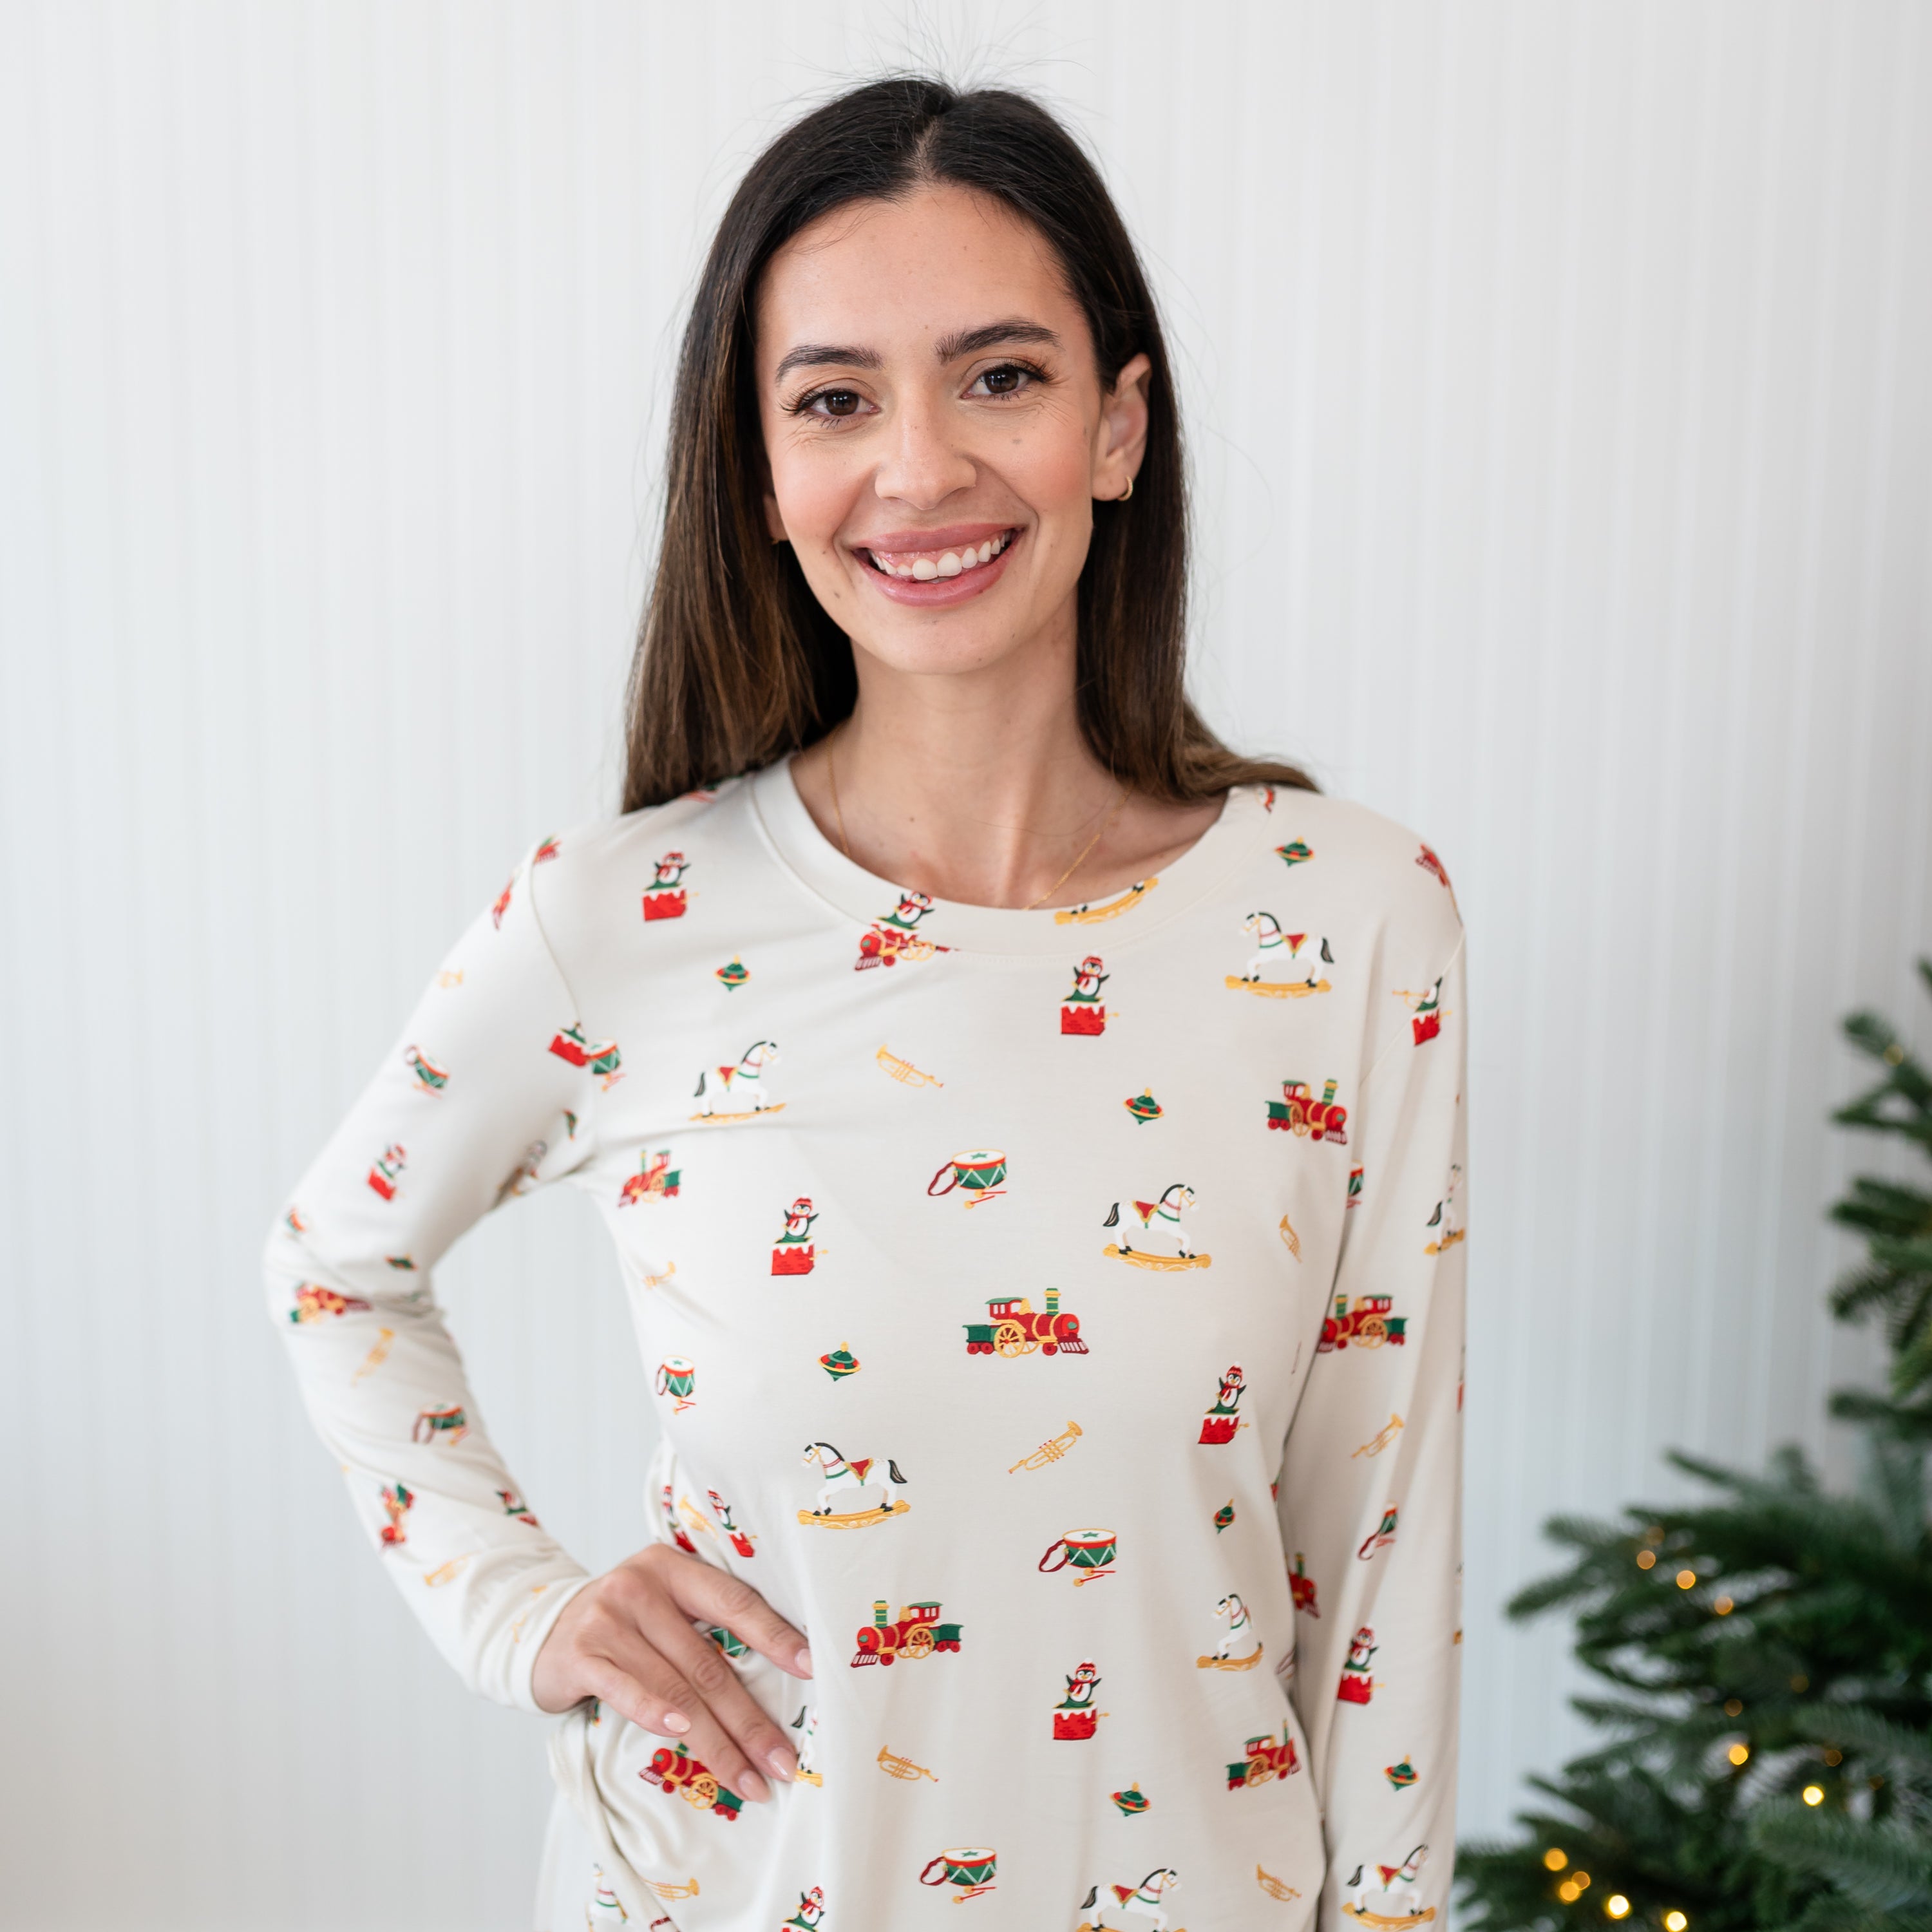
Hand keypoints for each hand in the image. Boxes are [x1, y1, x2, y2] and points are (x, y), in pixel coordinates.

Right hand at [530, 1543, 813, 1802]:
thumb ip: (704, 1628)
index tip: (812, 1670)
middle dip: (751, 1721)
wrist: (541, 1629)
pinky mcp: (579, 1653)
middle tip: (784, 1762)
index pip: (736, 1602)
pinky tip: (680, 1734)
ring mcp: (608, 1618)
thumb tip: (781, 1679)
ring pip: (676, 1686)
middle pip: (709, 1663)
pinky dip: (655, 1712)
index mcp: (675, 1569)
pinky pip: (625, 1687)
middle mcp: (642, 1586)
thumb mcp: (662, 1608)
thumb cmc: (622, 1626)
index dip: (776, 1636)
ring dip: (716, 1741)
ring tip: (748, 1778)